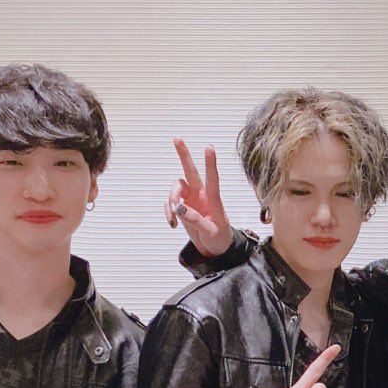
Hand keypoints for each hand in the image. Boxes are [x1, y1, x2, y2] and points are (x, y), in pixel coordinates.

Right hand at [166, 138, 233, 257]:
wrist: (214, 248)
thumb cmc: (219, 238)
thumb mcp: (210, 231)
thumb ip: (195, 219)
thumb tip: (179, 208)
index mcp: (213, 198)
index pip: (212, 178)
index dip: (210, 163)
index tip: (209, 147)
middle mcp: (201, 194)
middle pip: (190, 171)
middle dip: (184, 155)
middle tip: (177, 138)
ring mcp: (190, 200)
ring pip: (175, 189)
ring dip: (171, 200)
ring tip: (173, 216)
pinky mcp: (182, 207)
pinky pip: (170, 204)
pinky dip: (168, 212)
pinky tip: (172, 222)